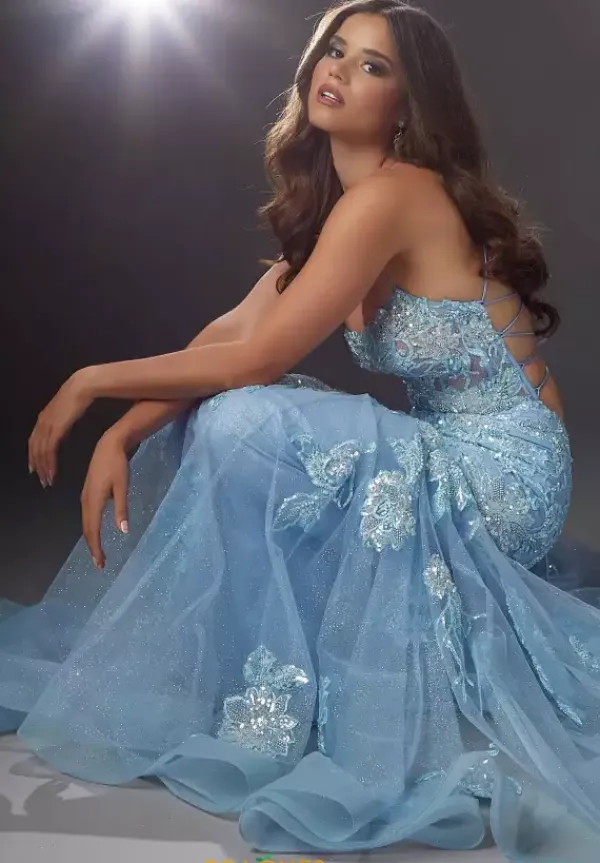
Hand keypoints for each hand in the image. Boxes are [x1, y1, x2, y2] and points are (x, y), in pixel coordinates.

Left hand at [28, 370, 94, 486]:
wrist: (82, 387)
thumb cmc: (78, 397)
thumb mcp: (66, 412)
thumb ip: (61, 423)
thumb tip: (62, 431)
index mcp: (43, 419)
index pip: (33, 441)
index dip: (33, 456)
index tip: (35, 469)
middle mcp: (42, 423)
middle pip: (34, 449)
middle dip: (37, 466)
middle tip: (41, 480)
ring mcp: (48, 426)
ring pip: (40, 452)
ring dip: (44, 468)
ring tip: (48, 480)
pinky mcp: (56, 429)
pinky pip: (49, 450)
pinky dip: (49, 463)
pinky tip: (52, 471)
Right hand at [81, 430, 129, 568]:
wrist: (109, 446)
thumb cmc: (118, 465)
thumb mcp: (123, 487)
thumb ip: (122, 509)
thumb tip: (123, 531)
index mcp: (94, 501)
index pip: (93, 530)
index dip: (96, 548)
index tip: (100, 563)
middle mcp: (86, 501)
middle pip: (87, 529)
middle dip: (93, 547)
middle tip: (100, 564)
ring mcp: (85, 497)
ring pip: (86, 523)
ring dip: (91, 539)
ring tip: (98, 552)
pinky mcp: (87, 493)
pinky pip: (87, 516)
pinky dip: (90, 528)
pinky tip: (96, 532)